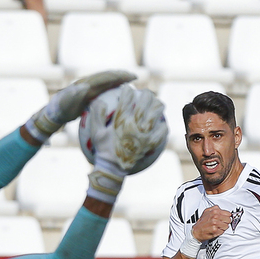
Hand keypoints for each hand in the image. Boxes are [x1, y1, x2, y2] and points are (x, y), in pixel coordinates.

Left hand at [25, 69, 136, 141]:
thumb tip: (84, 86)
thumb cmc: (60, 109)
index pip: (106, 77)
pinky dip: (114, 88)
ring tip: (132, 83)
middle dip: (122, 76)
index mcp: (86, 83)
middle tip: (135, 77)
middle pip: (108, 76)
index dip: (119, 76)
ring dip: (119, 81)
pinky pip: (104, 89)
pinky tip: (121, 93)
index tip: (131, 77)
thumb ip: (74, 94)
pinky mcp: (90, 94)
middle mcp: (89, 83)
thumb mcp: (66, 102)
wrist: (54, 113)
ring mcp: (90, 88)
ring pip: (107, 82)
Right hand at [86, 86, 168, 201]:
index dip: (128, 90)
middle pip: (146, 99)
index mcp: (121, 120)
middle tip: (143, 95)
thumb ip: (96, 114)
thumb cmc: (103, 149)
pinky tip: (158, 124)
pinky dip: (162, 125)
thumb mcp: (96, 132)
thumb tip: (100, 100)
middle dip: (145, 93)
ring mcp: (145, 133)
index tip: (127, 90)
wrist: (113, 168)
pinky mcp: (152, 143)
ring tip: (154, 105)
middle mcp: (135, 124)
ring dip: (157, 105)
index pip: (127, 97)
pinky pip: (163, 129)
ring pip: (158, 110)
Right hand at [192, 206, 233, 242]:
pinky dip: (220, 232)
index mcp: (215, 210)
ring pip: (226, 226)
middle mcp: (215, 216)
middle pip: (229, 220)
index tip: (224, 219)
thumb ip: (216, 209)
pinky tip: (215, 230)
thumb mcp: (208, 211)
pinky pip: (223, 231)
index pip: (228, 213)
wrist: (196, 231)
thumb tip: (226, 212)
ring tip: (217, 227)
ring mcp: (215, 223)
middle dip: (225, 222)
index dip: (226, 217)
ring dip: (223, 228)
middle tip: (220, 224)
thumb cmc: (202, 222)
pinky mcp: (215, 229)